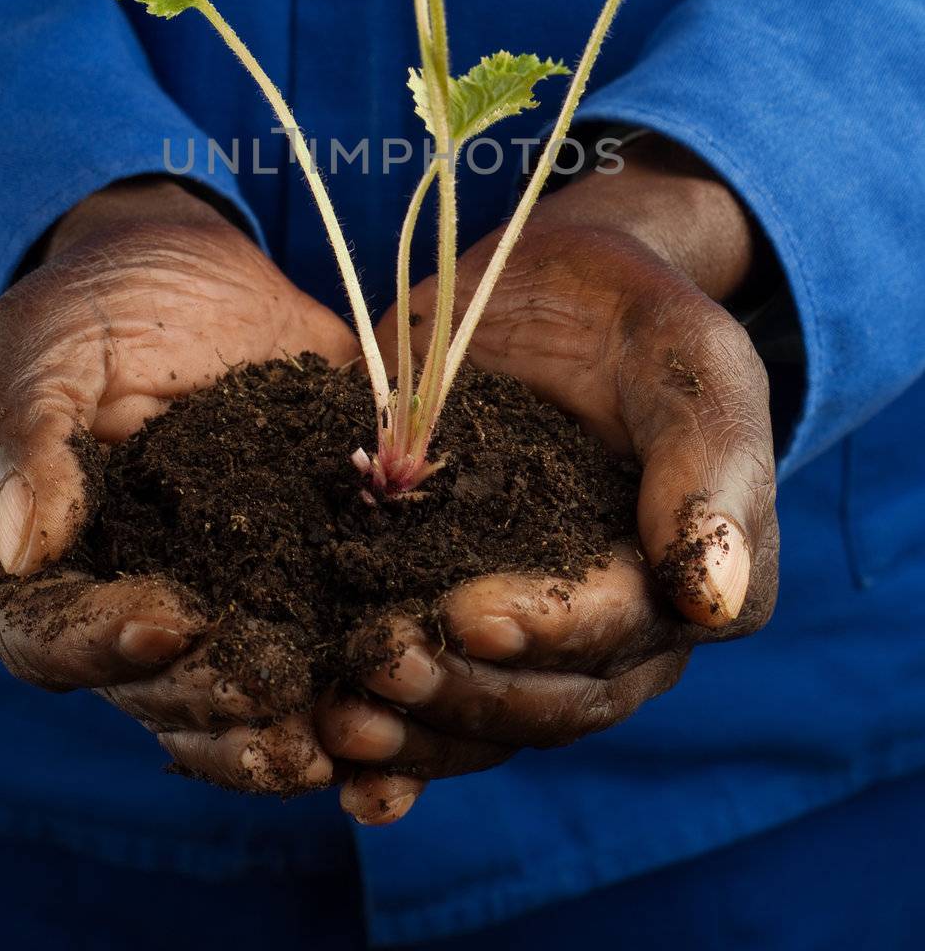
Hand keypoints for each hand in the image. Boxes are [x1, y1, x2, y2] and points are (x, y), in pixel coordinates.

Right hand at [0, 176, 358, 793]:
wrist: (180, 270)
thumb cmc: (80, 316)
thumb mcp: (38, 358)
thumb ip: (26, 443)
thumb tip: (21, 545)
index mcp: (46, 575)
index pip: (52, 642)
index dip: (105, 648)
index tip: (170, 626)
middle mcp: (130, 610)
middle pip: (157, 691)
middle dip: (215, 704)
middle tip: (275, 698)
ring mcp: (218, 597)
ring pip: (243, 693)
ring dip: (292, 725)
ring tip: (348, 734)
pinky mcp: (299, 568)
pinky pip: (326, 634)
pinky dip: (362, 666)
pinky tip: (411, 677)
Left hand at [317, 137, 777, 817]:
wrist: (549, 285)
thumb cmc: (634, 315)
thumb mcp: (688, 358)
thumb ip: (710, 463)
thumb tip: (715, 599)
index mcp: (686, 579)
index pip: (620, 634)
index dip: (545, 633)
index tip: (469, 614)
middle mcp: (614, 629)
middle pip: (547, 700)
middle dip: (463, 692)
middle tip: (380, 660)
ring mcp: (529, 629)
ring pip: (486, 721)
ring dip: (416, 734)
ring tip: (342, 716)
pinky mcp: (453, 610)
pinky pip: (434, 706)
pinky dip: (394, 752)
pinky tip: (339, 768)